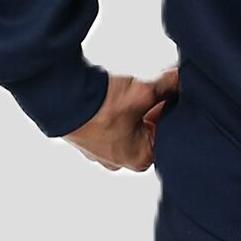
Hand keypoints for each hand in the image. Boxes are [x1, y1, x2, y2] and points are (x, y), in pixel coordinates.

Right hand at [63, 67, 178, 170]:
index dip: (171, 109)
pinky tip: (112, 96)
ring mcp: (101, 153)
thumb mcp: (143, 92)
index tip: (170, 92)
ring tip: (129, 91)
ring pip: (129, 128)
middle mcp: (121, 162)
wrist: (59, 98)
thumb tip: (182, 78)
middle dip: (154, 108)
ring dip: (135, 108)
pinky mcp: (87, 141)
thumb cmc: (100, 105)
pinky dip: (115, 112)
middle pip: (149, 132)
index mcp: (140, 159)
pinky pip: (109, 127)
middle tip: (152, 88)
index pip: (168, 132)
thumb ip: (167, 87)